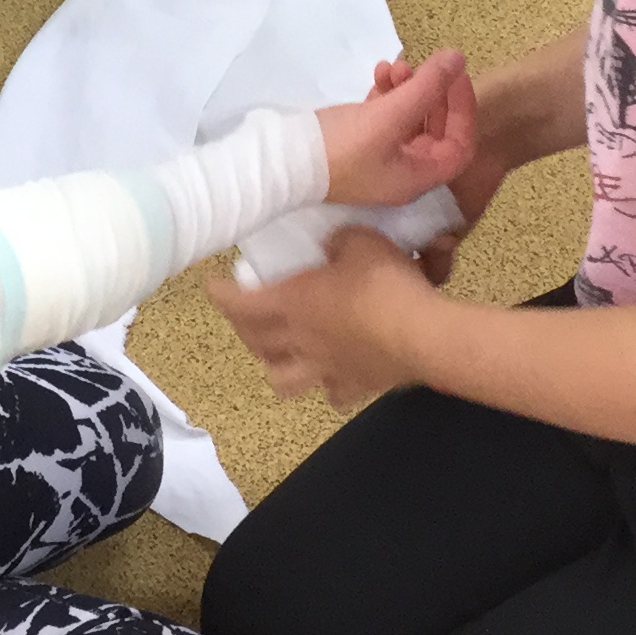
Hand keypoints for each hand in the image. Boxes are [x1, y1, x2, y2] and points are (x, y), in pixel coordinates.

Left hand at [210, 226, 435, 408]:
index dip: (222, 297)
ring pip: (284, 382)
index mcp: (292, 303)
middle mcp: (300, 341)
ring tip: (283, 355)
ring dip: (278, 368)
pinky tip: (335, 375)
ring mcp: (325, 369)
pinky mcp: (355, 386)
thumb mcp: (361, 242)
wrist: (424, 335)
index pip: (240, 305)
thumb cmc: (384, 285)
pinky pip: (334, 393)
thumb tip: (333, 245)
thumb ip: (340, 241)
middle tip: (249, 316)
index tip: (212, 288)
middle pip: (256, 345)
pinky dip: (329, 385)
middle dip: (244, 331)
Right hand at [318, 49, 475, 209]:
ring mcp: (380, 158)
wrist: (281, 161)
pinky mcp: (358, 144)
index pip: (460, 145)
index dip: (463, 109)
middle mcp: (403, 171)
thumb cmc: (341, 148)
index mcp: (417, 176)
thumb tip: (456, 58)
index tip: (454, 75)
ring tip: (394, 65)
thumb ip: (426, 87)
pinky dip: (386, 94)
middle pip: (435, 129)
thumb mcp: (388, 116)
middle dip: (431, 93)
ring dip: (408, 89)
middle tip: (424, 64)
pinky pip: (384, 117)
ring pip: (408, 119)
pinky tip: (378, 72)